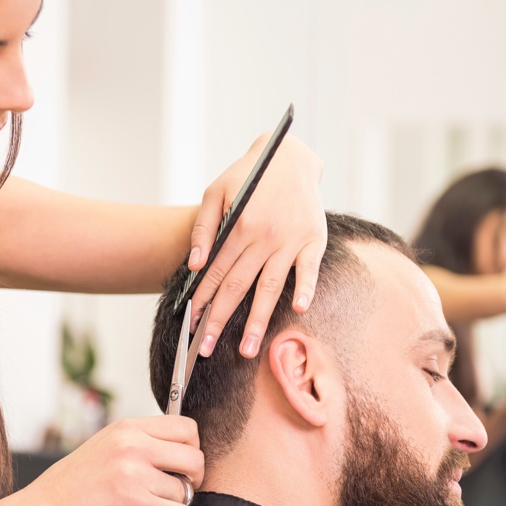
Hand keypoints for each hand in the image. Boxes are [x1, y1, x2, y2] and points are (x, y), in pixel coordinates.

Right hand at [31, 415, 204, 505]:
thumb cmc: (76, 482)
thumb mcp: (107, 444)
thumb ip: (141, 441)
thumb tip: (179, 450)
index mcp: (128, 428)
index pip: (186, 427)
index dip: (192, 447)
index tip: (184, 463)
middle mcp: (134, 446)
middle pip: (194, 457)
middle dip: (195, 477)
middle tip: (183, 488)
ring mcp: (134, 475)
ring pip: (185, 489)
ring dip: (182, 503)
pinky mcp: (135, 505)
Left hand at [189, 133, 325, 357]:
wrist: (289, 156)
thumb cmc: (248, 176)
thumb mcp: (215, 192)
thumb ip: (203, 228)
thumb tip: (194, 265)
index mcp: (239, 225)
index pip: (216, 272)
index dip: (202, 299)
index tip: (191, 324)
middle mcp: (264, 236)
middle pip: (239, 286)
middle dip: (221, 320)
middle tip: (207, 348)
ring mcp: (291, 240)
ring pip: (271, 287)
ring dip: (258, 320)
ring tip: (248, 349)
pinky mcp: (314, 239)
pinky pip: (309, 269)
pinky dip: (305, 288)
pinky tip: (298, 309)